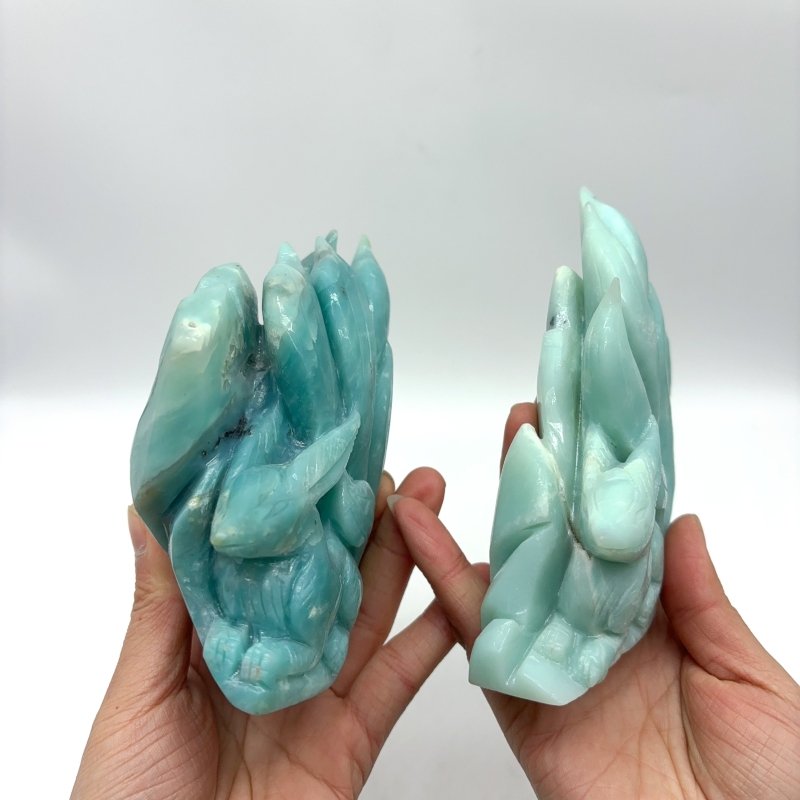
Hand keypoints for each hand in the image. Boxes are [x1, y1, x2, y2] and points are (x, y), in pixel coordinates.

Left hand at [72, 468, 454, 799]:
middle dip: (359, 520)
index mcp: (220, 638)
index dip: (292, 509)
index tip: (317, 457)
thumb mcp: (141, 691)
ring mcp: (319, 693)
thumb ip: (158, 605)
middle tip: (385, 468)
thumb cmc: (132, 794)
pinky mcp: (355, 735)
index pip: (264, 558)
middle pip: (327, 576)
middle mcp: (276, 655)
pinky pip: (399, 678)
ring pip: (369, 611)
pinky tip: (459, 585)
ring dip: (402, 554)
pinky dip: (434, 635)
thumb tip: (147, 510)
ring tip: (425, 496)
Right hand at [390, 403, 799, 799]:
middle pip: (558, 546)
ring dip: (479, 521)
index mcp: (660, 619)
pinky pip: (478, 640)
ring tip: (459, 461)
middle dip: (539, 483)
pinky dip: (446, 587)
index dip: (601, 482)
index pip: (619, 536)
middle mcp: (600, 632)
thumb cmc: (771, 785)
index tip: (585, 425)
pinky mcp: (521, 703)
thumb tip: (679, 520)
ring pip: (507, 581)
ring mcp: (557, 663)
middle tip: (523, 419)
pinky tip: (420, 535)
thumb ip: (702, 601)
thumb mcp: (749, 680)